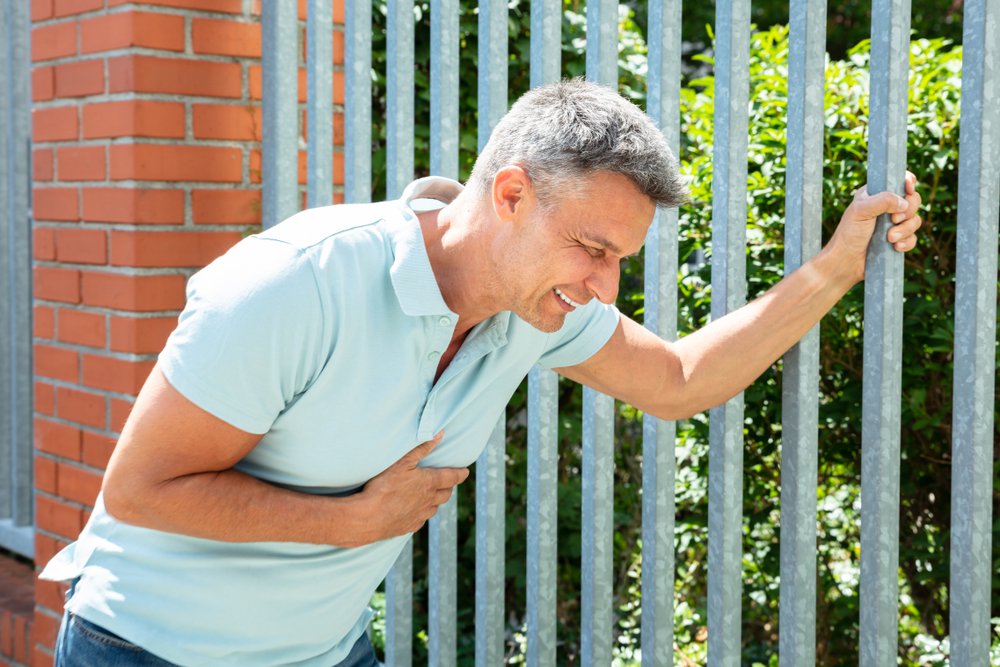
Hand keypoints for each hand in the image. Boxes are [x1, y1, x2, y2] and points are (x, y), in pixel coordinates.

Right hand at [351, 432, 468, 544]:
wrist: (368, 517)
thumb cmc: (384, 486)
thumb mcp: (402, 462)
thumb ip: (422, 448)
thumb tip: (440, 434)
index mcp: (429, 483)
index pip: (452, 477)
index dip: (460, 474)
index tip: (466, 472)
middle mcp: (429, 501)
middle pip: (446, 494)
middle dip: (448, 487)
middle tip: (447, 482)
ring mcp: (420, 515)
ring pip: (434, 508)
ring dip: (436, 500)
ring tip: (432, 495)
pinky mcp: (409, 526)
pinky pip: (422, 519)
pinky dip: (422, 513)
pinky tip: (415, 511)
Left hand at [827, 171, 922, 281]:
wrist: (846, 262)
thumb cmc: (849, 234)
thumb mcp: (861, 211)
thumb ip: (883, 200)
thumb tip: (904, 203)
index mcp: (876, 195)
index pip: (899, 181)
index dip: (908, 182)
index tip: (908, 189)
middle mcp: (886, 208)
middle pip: (913, 200)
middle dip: (908, 210)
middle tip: (894, 219)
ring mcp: (893, 224)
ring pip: (915, 220)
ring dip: (905, 229)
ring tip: (889, 238)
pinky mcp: (898, 240)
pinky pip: (913, 237)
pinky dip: (907, 242)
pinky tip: (895, 247)